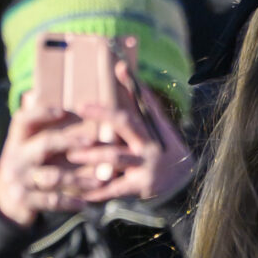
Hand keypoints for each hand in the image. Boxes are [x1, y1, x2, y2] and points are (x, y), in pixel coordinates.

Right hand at [0, 97, 96, 225]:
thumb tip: (36, 93)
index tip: (64, 110)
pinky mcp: (25, 200)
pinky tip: (86, 203)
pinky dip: (70, 202)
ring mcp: (20, 180)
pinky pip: (52, 201)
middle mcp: (16, 157)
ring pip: (53, 176)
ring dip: (79, 178)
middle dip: (69, 141)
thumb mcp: (22, 147)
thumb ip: (33, 128)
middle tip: (92, 140)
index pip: (24, 120)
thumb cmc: (24, 168)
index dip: (42, 113)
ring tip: (100, 180)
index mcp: (16, 141)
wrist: (4, 202)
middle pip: (44, 144)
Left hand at [62, 68, 193, 206]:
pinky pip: (116, 188)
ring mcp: (146, 166)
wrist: (185, 185)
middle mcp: (150, 144)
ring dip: (93, 155)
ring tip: (72, 155)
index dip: (131, 86)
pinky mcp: (141, 186)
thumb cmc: (164, 149)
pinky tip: (83, 191)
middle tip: (82, 107)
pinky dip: (99, 191)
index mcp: (153, 128)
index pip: (142, 102)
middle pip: (127, 124)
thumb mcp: (157, 124)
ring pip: (116, 157)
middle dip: (104, 114)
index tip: (117, 69)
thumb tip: (121, 66)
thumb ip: (139, 98)